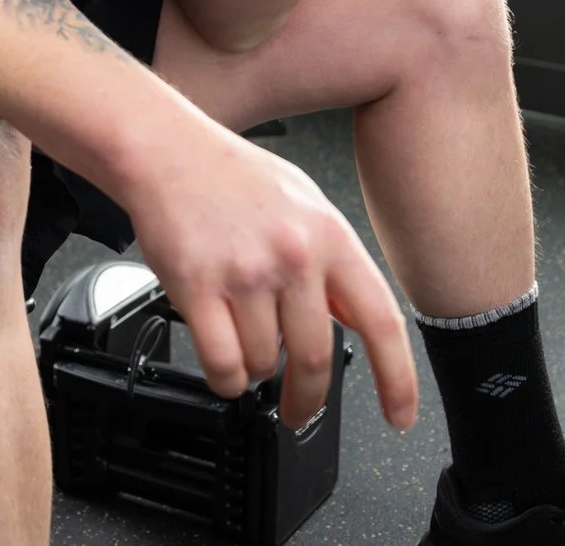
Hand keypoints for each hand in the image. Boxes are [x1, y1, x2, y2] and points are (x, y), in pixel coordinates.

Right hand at [119, 119, 418, 431]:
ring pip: (263, 363)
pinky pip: (223, 364)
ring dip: (254, 370)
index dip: (397, 378)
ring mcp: (246, 273)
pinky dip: (225, 378)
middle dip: (307, 397)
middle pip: (316, 357)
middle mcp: (293, 256)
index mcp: (330, 237)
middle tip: (298, 408)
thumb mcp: (306, 206)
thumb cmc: (232, 177)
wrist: (165, 150)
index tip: (399, 414)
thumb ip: (334, 264)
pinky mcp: (198, 287)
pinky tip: (223, 364)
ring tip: (240, 340)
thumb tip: (358, 318)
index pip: (381, 321)